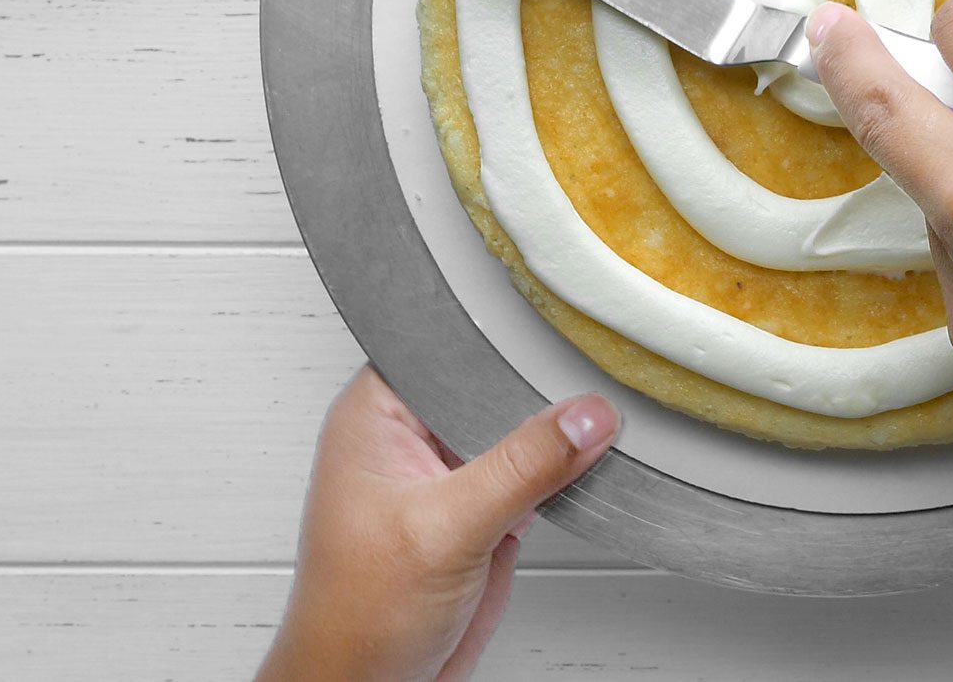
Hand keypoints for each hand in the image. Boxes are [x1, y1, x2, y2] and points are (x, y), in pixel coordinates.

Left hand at [260, 367, 618, 681]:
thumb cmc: (355, 617)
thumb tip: (584, 418)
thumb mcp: (445, 529)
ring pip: (516, 428)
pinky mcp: (480, 509)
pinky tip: (584, 468)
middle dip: (537, 388)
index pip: (447, 345)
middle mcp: (410, 436)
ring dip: (554, 434)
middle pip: (489, 382)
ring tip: (596, 425)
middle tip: (591, 381)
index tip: (558, 336)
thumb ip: (521, 468)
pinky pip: (532, 472)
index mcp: (375, 415)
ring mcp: (448, 473)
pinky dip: (560, 473)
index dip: (499, 336)